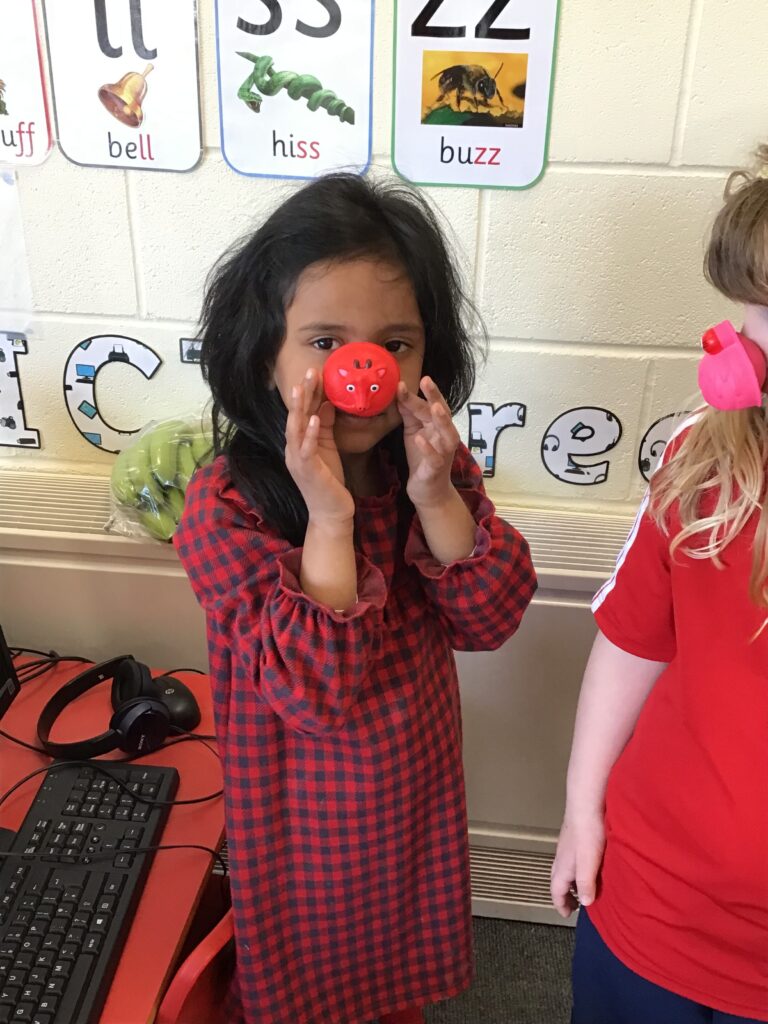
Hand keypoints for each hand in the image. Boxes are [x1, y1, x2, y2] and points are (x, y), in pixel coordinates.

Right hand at [285, 369, 354, 527]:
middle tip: (310, 371)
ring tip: (302, 387)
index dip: (308, 392)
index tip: (316, 372)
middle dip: (302, 393)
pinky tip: (315, 419)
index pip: (302, 412)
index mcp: (299, 442)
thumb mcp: (328, 448)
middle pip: (295, 415)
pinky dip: (310, 433)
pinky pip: (307, 449)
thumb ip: (326, 426)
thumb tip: (328, 402)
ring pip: (295, 428)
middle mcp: (293, 449)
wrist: (331, 513)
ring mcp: (297, 460)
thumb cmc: (330, 481)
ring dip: (299, 408)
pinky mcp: (307, 471)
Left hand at [397, 377, 459, 508]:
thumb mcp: (413, 432)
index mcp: (437, 426)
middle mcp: (444, 436)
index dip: (417, 394)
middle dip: (436, 397)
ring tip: (434, 407)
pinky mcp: (437, 469)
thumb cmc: (422, 458)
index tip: (402, 382)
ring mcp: (443, 453)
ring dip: (442, 420)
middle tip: (427, 380)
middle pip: (443, 414)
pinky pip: (435, 458)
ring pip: (448, 434)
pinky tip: (420, 439)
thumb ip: (409, 413)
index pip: (428, 406)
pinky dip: (428, 448)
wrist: (428, 491)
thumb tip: (399, 391)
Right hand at [550, 811, 605, 918]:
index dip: (560, 904)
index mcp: (563, 867)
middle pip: (558, 880)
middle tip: (575, 904)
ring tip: (584, 887)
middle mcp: (562, 858)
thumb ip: (586, 883)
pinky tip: (589, 864)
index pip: (556, 891)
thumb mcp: (588, 863)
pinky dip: (576, 868)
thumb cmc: (587, 832)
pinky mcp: (575, 837)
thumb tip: (586, 903)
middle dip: (565, 894)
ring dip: (571, 881)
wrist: (586, 803)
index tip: (566, 914)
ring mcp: (567, 846)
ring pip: (564, 868)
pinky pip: (572, 859)